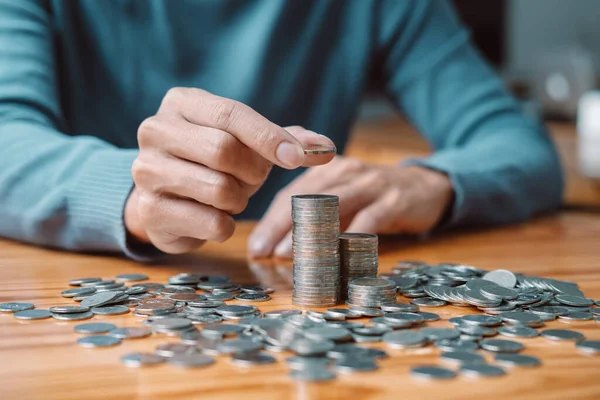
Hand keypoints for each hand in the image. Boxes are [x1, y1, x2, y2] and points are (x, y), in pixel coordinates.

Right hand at [125, 87, 334, 253]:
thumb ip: (285, 140)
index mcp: (181, 103)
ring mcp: (146, 172)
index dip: (270, 138)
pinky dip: (225, 225)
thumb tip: (326, 148)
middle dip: (252, 172)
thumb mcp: (245, 142)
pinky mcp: (150, 211)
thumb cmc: (211, 161)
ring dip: (238, 199)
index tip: (298, 157)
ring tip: (229, 196)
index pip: (232, 114)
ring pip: (218, 189)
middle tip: (252, 179)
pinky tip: (213, 216)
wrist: (164, 196)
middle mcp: (155, 131)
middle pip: (224, 150)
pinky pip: (211, 223)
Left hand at [248, 156, 453, 257]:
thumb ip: (318, 216)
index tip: (256, 246)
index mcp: (327, 170)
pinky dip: (352, 241)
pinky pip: (369, 221)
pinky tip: (339, 260)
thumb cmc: (376, 199)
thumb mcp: (344, 201)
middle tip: (265, 253)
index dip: (272, 220)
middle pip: (307, 198)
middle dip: (283, 227)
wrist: (427, 186)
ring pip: (334, 208)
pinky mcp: (394, 199)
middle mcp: (345, 172)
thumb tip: (280, 247)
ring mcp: (371, 184)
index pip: (291, 193)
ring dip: (311, 234)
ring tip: (293, 257)